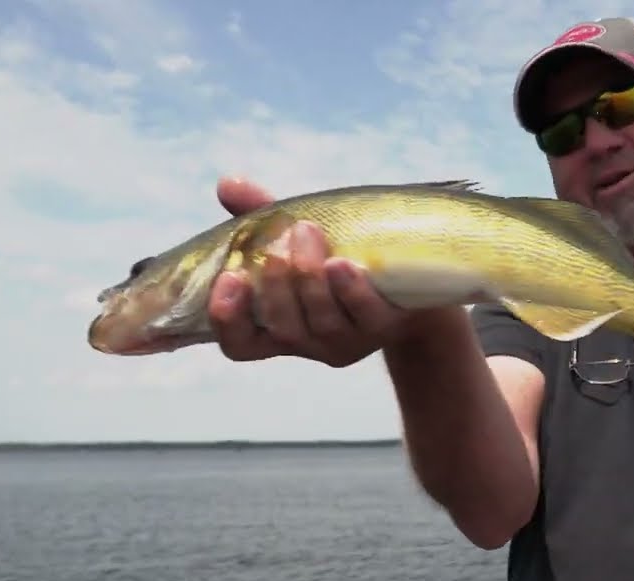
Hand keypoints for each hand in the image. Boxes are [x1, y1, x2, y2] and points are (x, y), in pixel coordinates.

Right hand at [205, 176, 415, 365]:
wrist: (406, 273)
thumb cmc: (334, 253)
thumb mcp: (293, 235)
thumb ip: (258, 216)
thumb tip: (228, 184)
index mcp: (275, 327)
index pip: (239, 344)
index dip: (228, 318)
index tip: (230, 277)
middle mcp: (308, 341)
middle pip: (282, 328)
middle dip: (276, 284)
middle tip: (280, 239)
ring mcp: (347, 339)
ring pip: (322, 321)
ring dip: (309, 277)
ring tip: (307, 232)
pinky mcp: (383, 328)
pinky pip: (365, 315)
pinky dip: (350, 289)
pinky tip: (342, 264)